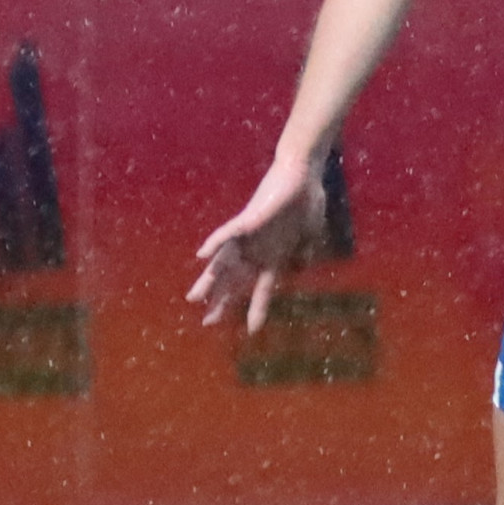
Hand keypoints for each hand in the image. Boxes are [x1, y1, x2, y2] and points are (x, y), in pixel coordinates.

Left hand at [190, 155, 328, 333]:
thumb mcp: (309, 235)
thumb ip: (304, 252)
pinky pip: (228, 232)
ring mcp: (250, 235)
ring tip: (194, 298)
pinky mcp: (249, 218)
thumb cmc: (306, 200)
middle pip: (235, 279)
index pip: (261, 287)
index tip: (252, 330)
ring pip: (224, 262)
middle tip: (208, 321)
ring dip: (209, 280)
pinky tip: (202, 254)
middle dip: (222, 301)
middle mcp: (257, 248)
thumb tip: (302, 267)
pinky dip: (215, 243)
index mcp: (273, 255)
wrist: (302, 173)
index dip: (257, 308)